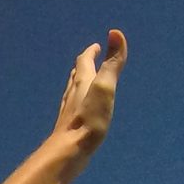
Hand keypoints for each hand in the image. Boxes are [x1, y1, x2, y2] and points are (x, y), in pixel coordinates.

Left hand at [54, 28, 126, 155]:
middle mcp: (72, 94)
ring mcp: (68, 111)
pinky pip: (73, 109)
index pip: (84, 61)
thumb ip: (112, 63)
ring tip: (83, 81)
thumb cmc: (89, 120)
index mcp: (82, 83)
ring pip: (72, 91)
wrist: (68, 151)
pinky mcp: (68, 127)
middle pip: (76, 75)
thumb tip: (115, 32)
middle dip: (84, 65)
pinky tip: (78, 112)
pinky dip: (77, 102)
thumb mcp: (105, 87)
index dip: (91, 52)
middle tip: (90, 59)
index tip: (97, 46)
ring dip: (78, 82)